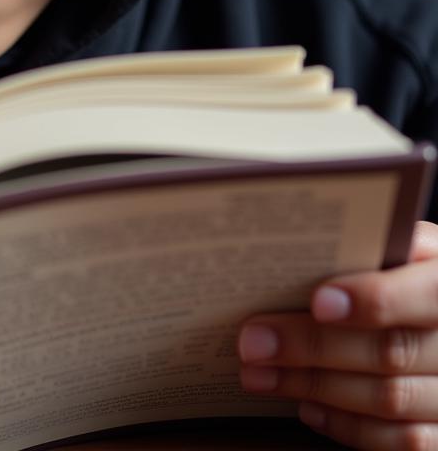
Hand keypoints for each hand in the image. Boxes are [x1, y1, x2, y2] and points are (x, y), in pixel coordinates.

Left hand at [237, 220, 437, 449]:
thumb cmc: (407, 275)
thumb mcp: (403, 246)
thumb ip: (366, 247)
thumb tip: (301, 244)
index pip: (424, 296)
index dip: (373, 300)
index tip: (319, 303)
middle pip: (390, 352)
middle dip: (312, 348)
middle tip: (253, 342)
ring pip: (388, 401)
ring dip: (313, 387)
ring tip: (258, 374)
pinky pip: (401, 443)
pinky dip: (347, 426)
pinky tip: (306, 406)